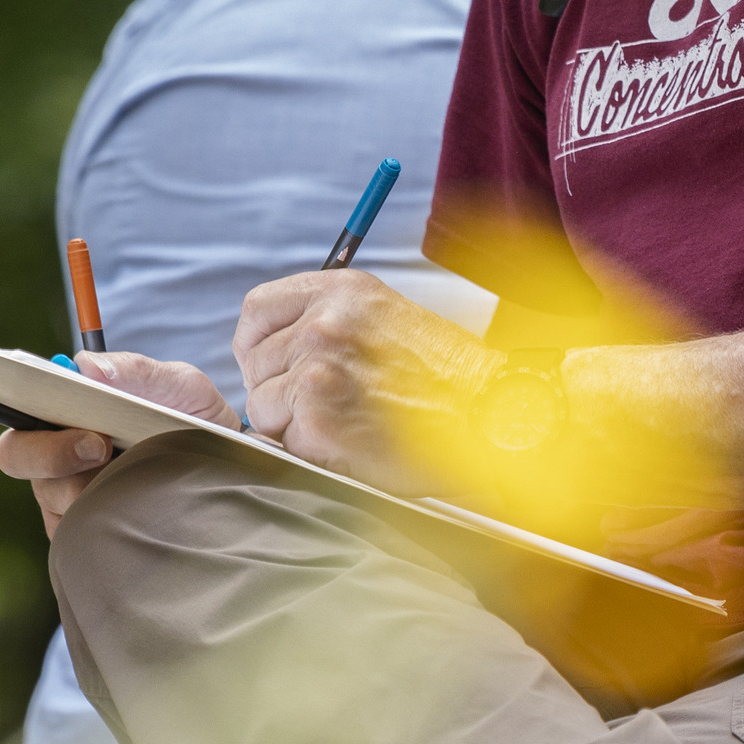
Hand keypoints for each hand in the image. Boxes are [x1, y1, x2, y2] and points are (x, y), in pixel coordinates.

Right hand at [0, 350, 235, 538]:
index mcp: (66, 413)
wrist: (229, 472)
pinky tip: (140, 511)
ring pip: (50, 497)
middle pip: (15, 456)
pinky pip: (76, 534)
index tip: (74, 414)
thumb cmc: (195, 420)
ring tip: (139, 479)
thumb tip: (86, 366)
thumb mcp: (178, 385)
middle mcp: (55, 456)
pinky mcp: (84, 535)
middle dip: (51, 453)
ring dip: (92, 487)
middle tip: (101, 450)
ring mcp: (65, 498)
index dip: (25, 408)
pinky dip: (106, 522)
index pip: (19, 411)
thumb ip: (135, 370)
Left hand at [235, 269, 491, 490]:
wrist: (489, 415)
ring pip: (263, 407)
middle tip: (328, 406)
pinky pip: (284, 443)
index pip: (256, 310)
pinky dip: (312, 452)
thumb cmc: (448, 378)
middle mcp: (324, 323)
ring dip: (293, 425)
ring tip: (347, 424)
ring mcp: (317, 370)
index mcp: (340, 291)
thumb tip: (274, 352)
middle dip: (280, 391)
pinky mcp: (318, 418)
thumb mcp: (386, 317)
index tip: (275, 366)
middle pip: (254, 364)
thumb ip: (329, 322)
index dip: (259, 345)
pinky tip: (353, 443)